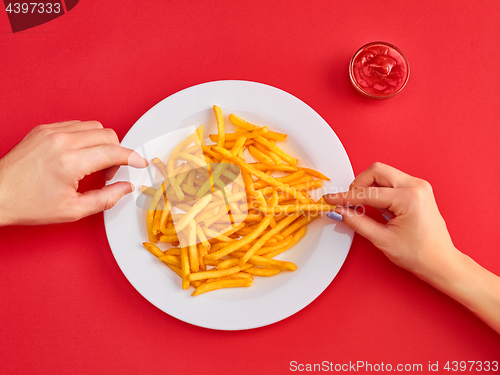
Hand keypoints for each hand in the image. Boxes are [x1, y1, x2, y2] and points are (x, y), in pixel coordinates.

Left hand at [0, 120, 146, 225]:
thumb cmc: (27, 204)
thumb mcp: (72, 210)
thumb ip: (106, 198)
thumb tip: (126, 188)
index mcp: (69, 162)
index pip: (114, 152)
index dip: (132, 158)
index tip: (140, 163)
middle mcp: (61, 141)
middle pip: (108, 135)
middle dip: (116, 153)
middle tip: (107, 173)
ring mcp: (51, 132)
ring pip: (94, 127)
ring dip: (101, 144)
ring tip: (91, 164)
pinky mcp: (43, 129)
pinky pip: (76, 125)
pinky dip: (85, 138)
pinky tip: (78, 156)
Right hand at [324, 162, 457, 277]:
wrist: (441, 262)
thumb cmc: (419, 254)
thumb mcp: (383, 240)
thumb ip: (358, 222)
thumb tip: (340, 211)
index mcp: (409, 198)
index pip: (368, 192)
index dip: (346, 197)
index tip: (332, 200)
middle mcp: (416, 186)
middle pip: (376, 171)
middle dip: (358, 185)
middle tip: (347, 202)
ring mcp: (419, 186)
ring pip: (383, 173)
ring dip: (367, 186)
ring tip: (360, 205)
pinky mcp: (418, 189)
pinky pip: (391, 180)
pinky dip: (378, 188)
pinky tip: (373, 204)